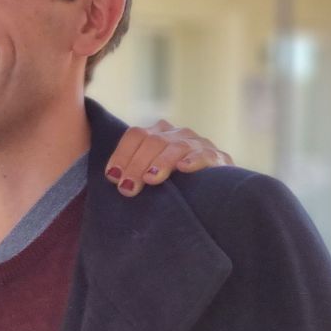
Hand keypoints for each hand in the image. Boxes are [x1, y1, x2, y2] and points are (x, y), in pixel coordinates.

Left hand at [106, 119, 232, 197]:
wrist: (213, 196)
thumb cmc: (172, 189)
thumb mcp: (149, 178)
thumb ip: (132, 175)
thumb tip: (112, 180)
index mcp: (157, 135)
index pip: (135, 135)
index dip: (122, 154)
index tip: (112, 176)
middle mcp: (177, 134)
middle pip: (153, 141)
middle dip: (137, 164)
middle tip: (127, 188)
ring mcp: (198, 144)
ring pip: (176, 146)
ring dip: (161, 163)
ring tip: (150, 179)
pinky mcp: (218, 158)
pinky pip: (205, 154)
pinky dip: (194, 160)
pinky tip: (184, 168)